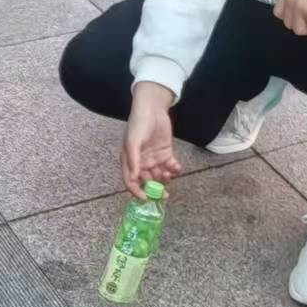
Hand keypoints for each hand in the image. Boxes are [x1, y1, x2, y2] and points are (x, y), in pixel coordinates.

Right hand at [122, 83, 181, 198]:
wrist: (152, 108)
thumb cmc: (138, 123)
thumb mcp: (133, 141)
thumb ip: (133, 160)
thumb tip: (133, 178)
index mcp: (130, 161)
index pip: (130, 181)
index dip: (136, 191)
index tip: (145, 198)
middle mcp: (141, 162)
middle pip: (147, 182)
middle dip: (155, 190)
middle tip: (164, 195)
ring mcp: (153, 158)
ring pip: (159, 175)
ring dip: (165, 179)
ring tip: (169, 175)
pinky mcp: (165, 153)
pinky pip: (170, 166)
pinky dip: (174, 170)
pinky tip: (177, 168)